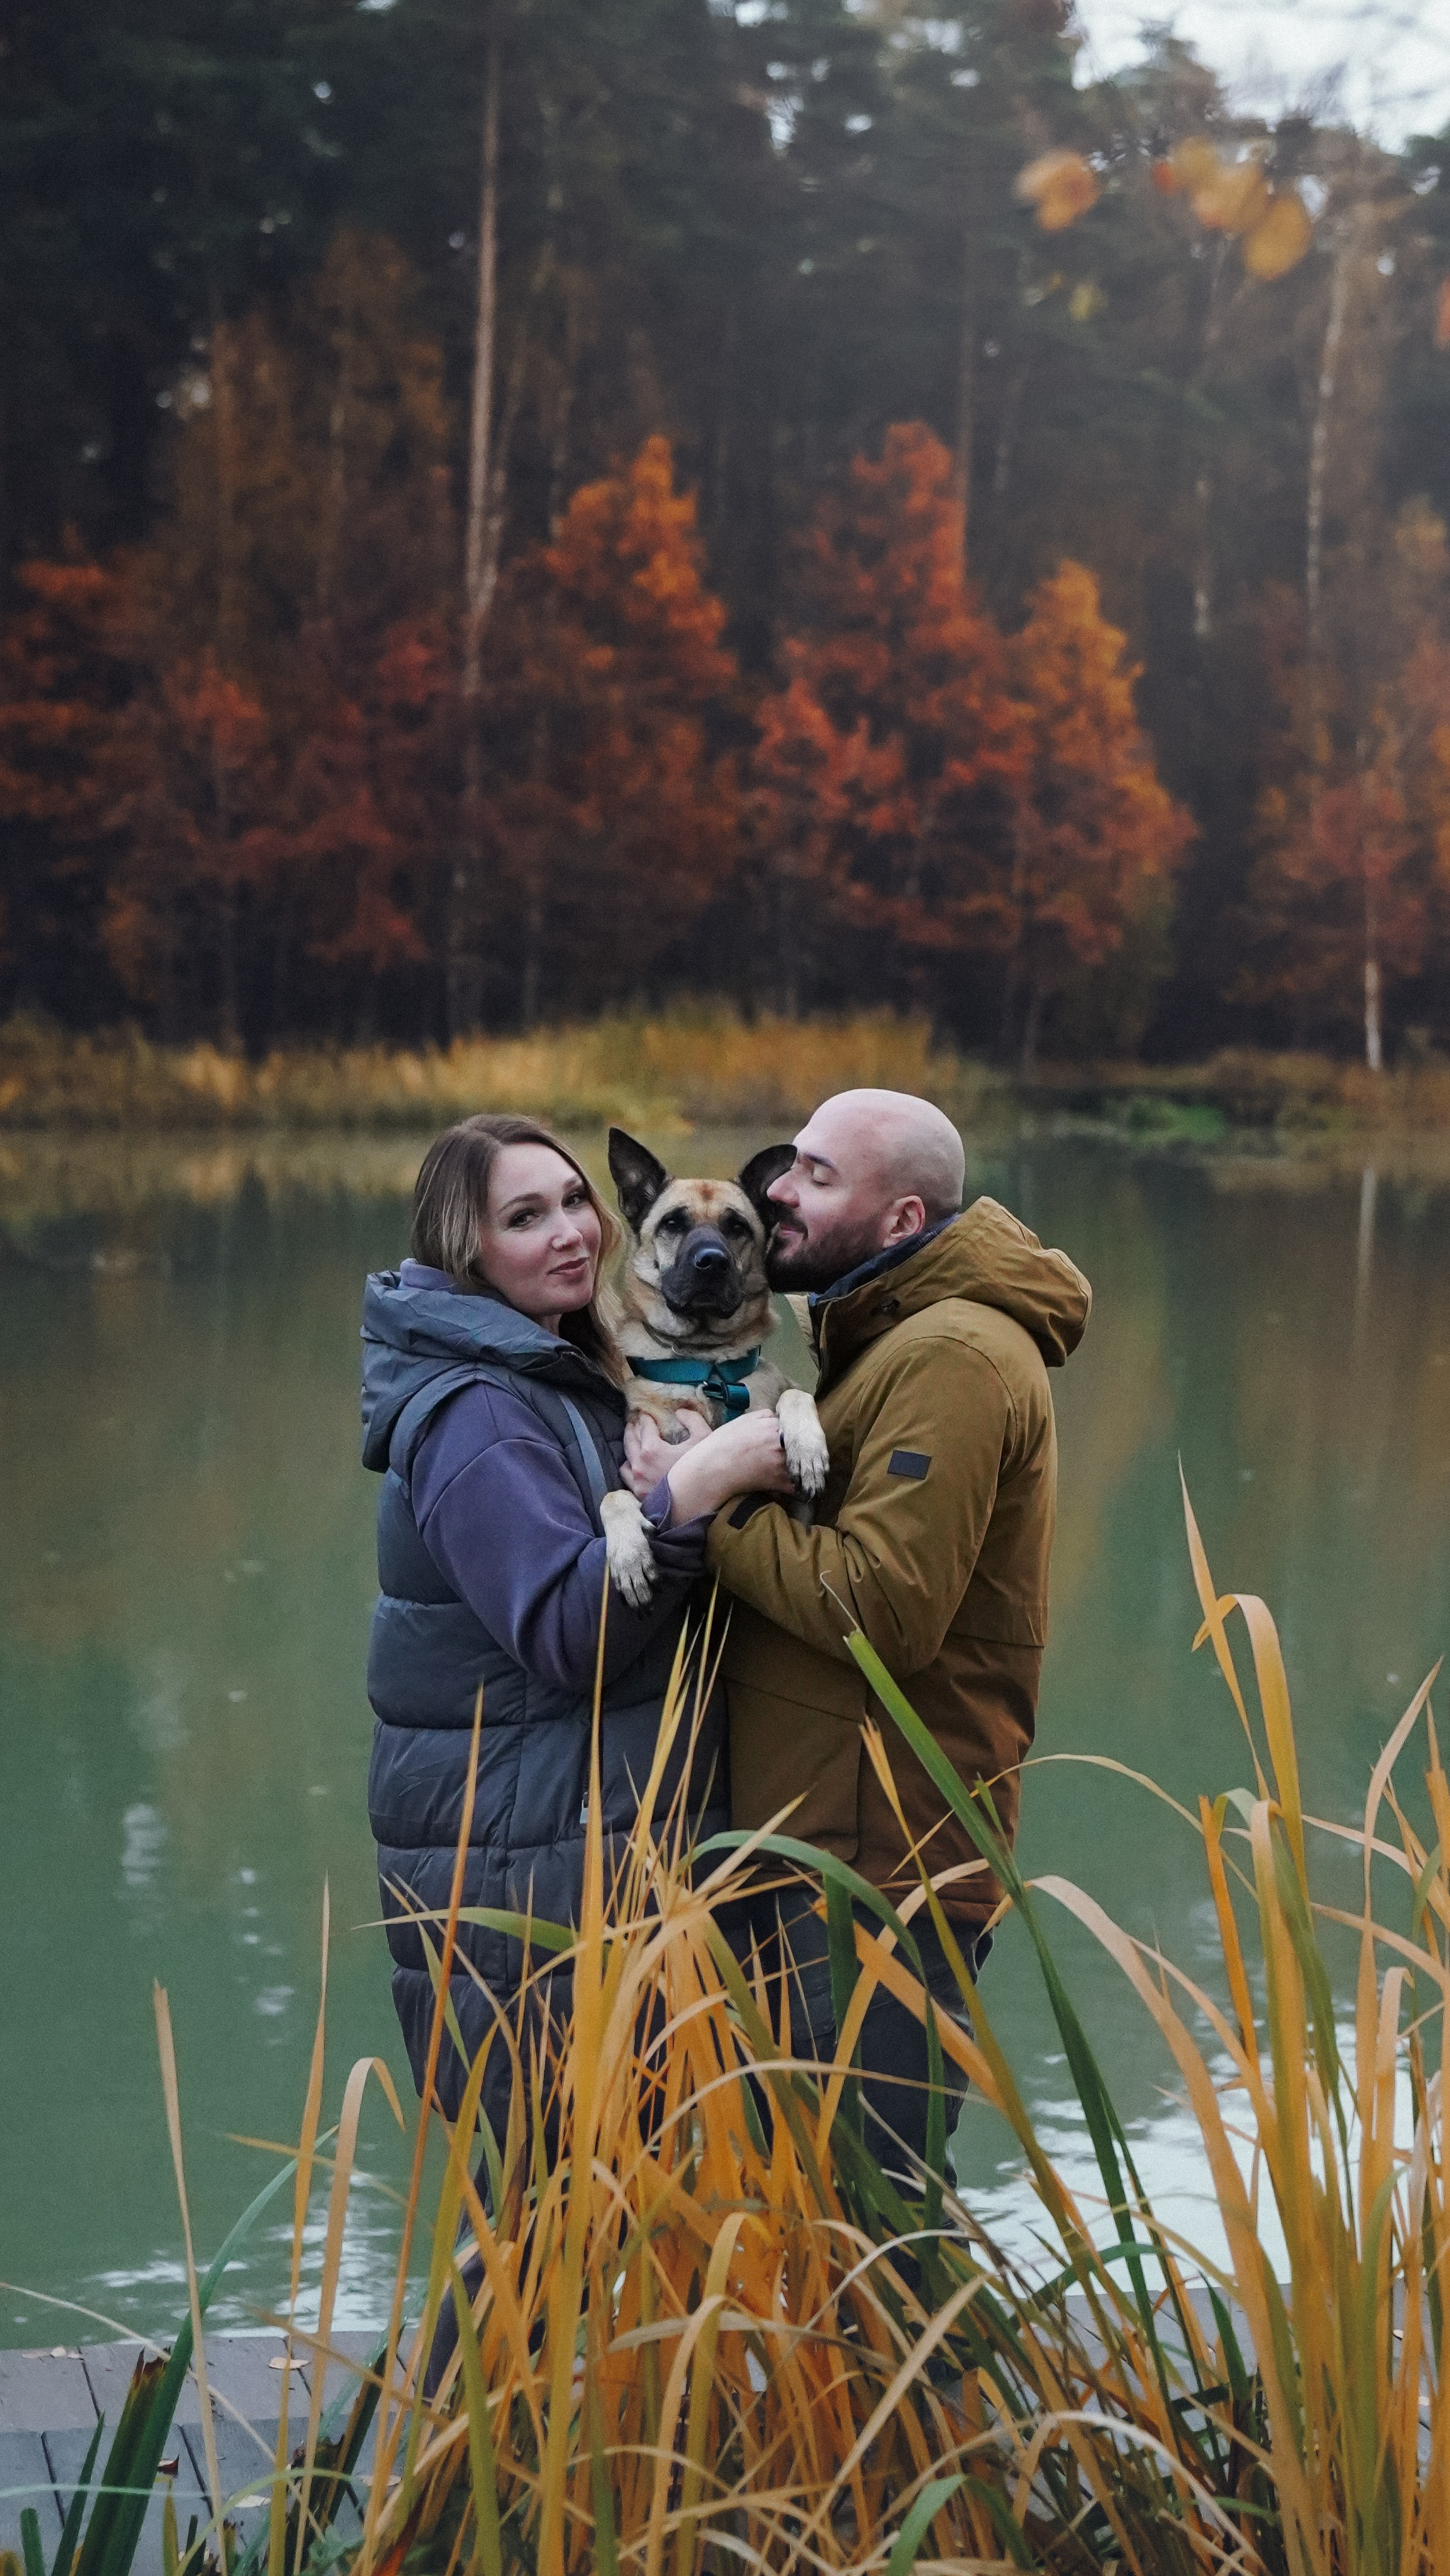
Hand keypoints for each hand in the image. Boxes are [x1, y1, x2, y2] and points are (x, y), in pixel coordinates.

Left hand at [622, 1406, 710, 1497]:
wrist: (702, 1500)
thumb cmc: (704, 1468)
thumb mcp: (704, 1437)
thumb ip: (692, 1419)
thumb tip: (680, 1413)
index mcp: (652, 1450)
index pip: (644, 1427)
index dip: (645, 1418)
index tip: (645, 1413)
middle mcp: (640, 1467)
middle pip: (629, 1442)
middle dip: (632, 1430)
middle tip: (634, 1423)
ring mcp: (639, 1484)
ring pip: (626, 1462)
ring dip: (630, 1452)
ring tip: (635, 1446)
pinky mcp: (641, 1497)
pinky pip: (629, 1481)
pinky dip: (632, 1472)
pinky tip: (638, 1469)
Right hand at [663, 1407, 796, 1524]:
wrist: (714, 1468)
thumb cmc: (724, 1443)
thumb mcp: (743, 1420)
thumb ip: (765, 1415)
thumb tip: (778, 1417)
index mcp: (774, 1427)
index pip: (796, 1429)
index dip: (795, 1436)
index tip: (793, 1442)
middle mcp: (782, 1445)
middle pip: (804, 1447)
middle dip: (803, 1452)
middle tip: (799, 1457)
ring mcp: (783, 1465)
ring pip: (804, 1467)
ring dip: (803, 1470)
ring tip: (802, 1473)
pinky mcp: (780, 1483)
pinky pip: (797, 1486)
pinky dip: (798, 1488)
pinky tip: (794, 1487)